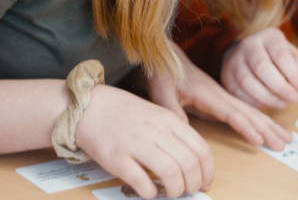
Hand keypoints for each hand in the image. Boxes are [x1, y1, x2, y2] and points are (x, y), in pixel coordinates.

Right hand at [75, 84, 213, 198]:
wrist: (89, 107)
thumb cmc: (124, 114)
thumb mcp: (156, 115)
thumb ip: (174, 136)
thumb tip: (193, 165)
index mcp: (169, 120)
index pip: (202, 150)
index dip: (208, 173)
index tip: (205, 183)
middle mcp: (155, 131)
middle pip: (189, 164)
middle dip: (194, 185)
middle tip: (188, 191)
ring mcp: (136, 144)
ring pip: (171, 173)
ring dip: (176, 191)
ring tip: (171, 193)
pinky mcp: (116, 158)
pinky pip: (141, 181)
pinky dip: (150, 192)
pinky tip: (150, 192)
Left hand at [149, 41, 291, 151]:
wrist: (164, 58)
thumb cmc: (162, 75)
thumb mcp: (161, 93)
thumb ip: (172, 111)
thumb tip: (185, 132)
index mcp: (207, 94)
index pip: (231, 112)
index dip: (245, 127)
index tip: (260, 140)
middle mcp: (219, 94)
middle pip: (248, 112)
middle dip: (268, 128)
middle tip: (285, 143)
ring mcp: (221, 96)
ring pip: (250, 111)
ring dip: (269, 125)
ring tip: (287, 138)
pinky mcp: (220, 99)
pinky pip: (244, 111)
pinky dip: (259, 121)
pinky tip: (268, 129)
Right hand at [220, 27, 297, 108]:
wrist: (248, 54)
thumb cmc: (276, 56)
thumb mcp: (291, 54)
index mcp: (268, 36)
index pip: (281, 55)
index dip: (294, 75)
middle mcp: (248, 45)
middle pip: (262, 67)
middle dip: (280, 87)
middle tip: (294, 99)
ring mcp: (235, 60)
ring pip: (248, 82)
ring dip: (268, 98)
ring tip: (283, 104)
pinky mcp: (227, 76)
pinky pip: (239, 93)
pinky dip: (255, 102)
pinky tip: (268, 104)